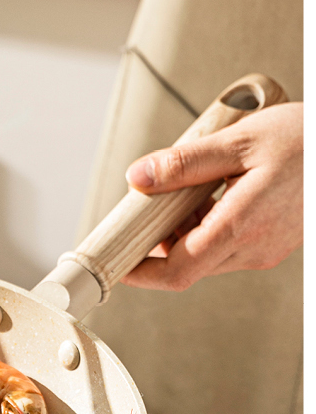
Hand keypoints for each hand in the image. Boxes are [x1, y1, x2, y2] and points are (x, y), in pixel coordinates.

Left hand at [121, 103, 302, 290]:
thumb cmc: (304, 141)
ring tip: (184, 188)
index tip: (117, 264)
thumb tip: (139, 177)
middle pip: (188, 265)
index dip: (142, 272)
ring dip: (185, 231)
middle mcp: (255, 248)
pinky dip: (207, 226)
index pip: (178, 270)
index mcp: (242, 226)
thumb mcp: (237, 142)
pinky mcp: (274, 243)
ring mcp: (266, 249)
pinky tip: (209, 192)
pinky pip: (228, 245)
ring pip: (208, 255)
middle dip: (159, 242)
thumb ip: (184, 163)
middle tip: (143, 208)